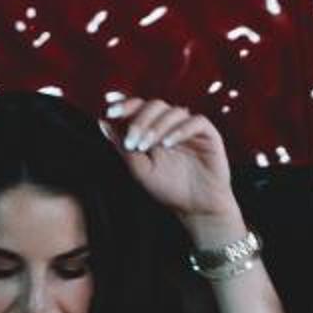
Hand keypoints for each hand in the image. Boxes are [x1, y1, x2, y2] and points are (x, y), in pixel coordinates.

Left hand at [102, 96, 237, 225]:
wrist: (196, 208)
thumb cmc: (168, 190)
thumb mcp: (139, 170)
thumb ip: (122, 147)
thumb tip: (103, 122)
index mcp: (154, 129)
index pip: (139, 107)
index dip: (125, 104)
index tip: (109, 109)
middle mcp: (172, 125)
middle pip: (155, 105)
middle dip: (139, 120)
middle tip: (132, 140)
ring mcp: (190, 129)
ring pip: (174, 111)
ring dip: (157, 126)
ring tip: (148, 146)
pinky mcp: (209, 135)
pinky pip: (196, 121)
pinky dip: (181, 130)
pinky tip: (169, 144)